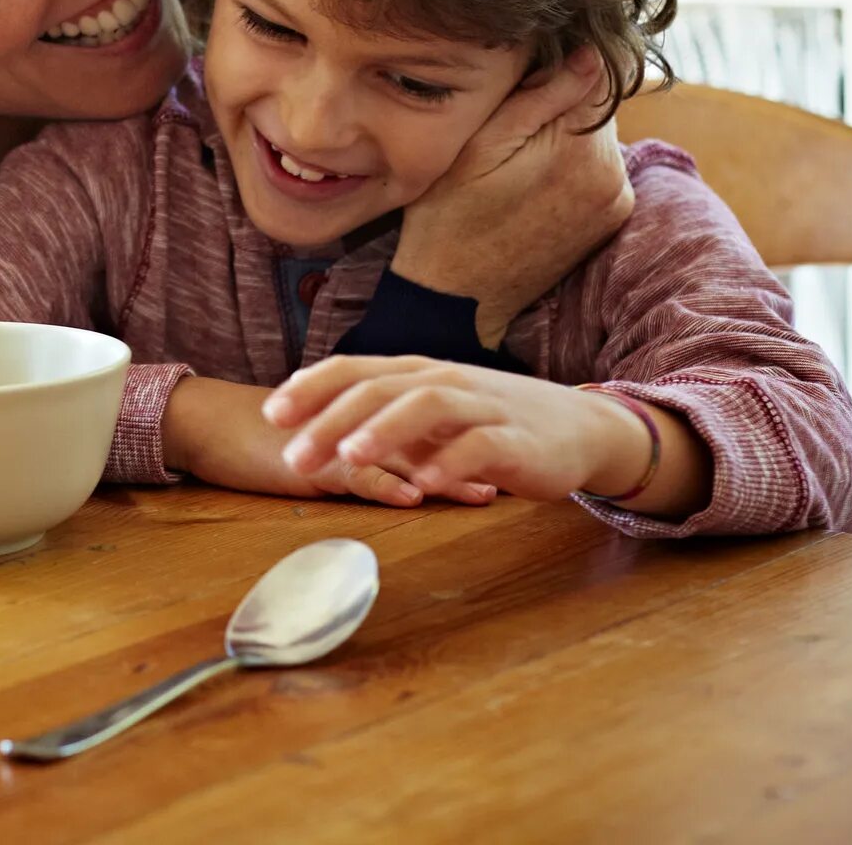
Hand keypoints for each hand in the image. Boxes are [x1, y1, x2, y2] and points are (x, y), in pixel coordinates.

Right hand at [161, 377, 491, 506]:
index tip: (501, 453)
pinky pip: (352, 474)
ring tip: (482, 492)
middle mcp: (352, 422)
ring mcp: (333, 441)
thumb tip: (389, 463)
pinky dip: (384, 485)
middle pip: (424, 440)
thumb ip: (349, 447)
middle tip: (513, 473)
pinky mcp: (309, 462)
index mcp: (356, 413)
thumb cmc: (254, 434)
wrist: (202, 422)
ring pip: (398, 457)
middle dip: (468, 457)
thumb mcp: (313, 440)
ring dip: (441, 476)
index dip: (461, 439)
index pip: (420, 424)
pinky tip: (413, 496)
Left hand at [263, 356, 672, 507]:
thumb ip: (385, 419)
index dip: (311, 388)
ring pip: (428, 405)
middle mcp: (446, 382)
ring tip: (350, 456)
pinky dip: (452, 461)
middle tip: (294, 453)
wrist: (581, 428)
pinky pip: (482, 447)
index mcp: (418, 374)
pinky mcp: (518, 442)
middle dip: (332, 418)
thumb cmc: (492, 422)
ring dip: (385, 428)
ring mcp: (484, 407)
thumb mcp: (433, 416)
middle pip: (380, 388)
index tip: (270, 415)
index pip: (355, 369)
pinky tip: (426, 483)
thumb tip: (318, 430)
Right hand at [392, 48, 633, 347]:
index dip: (554, 69)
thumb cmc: (451, 215)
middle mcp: (614, 178)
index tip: (517, 84)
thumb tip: (593, 53)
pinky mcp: (607, 222)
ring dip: (562, 135)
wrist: (456, 295)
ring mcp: (615, 204)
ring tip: (511, 157)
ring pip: (594, 137)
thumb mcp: (481, 143)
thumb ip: (542, 96)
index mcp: (585, 152)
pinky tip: (527, 181)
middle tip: (503, 124)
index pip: (593, 76)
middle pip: (594, 107)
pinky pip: (594, 168)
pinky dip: (567, 164)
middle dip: (557, 105)